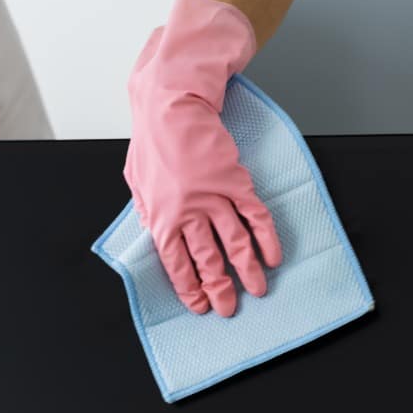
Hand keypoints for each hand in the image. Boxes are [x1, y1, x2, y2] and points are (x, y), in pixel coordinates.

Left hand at [124, 0, 281, 315]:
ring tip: (258, 290)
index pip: (176, 263)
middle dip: (220, 288)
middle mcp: (188, 212)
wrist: (170, 104)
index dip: (190, 287)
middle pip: (208, 260)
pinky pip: (256, 216)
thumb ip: (149, 210)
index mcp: (160, 216)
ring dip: (248, 270)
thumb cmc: (152, 139)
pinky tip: (273, 256)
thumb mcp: (139, 182)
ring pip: (236, 243)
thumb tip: (155, 231)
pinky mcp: (236, 181)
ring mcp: (214, 197)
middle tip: (230, 308)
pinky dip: (267, 238)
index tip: (200, 304)